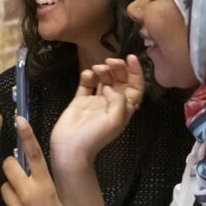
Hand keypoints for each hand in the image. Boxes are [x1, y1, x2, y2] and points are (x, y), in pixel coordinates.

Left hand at [1, 118, 83, 205]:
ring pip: (4, 186)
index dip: (26, 135)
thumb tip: (28, 172)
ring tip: (25, 205)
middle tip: (18, 176)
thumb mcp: (55, 198)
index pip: (34, 154)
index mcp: (46, 185)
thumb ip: (41, 184)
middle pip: (8, 165)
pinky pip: (7, 205)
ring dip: (10, 191)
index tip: (19, 119)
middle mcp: (30, 193)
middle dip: (10, 168)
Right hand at [49, 55, 144, 171]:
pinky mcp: (80, 101)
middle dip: (118, 68)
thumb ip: (118, 100)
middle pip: (120, 80)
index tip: (130, 58)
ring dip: (103, 70)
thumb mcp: (115, 120)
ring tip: (98, 68)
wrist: (70, 148)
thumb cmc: (95, 137)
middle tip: (110, 61)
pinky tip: (88, 75)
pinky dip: (88, 76)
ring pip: (104, 79)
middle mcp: (111, 103)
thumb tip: (110, 86)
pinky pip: (86, 84)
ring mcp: (95, 101)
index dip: (136, 72)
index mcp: (124, 109)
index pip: (135, 87)